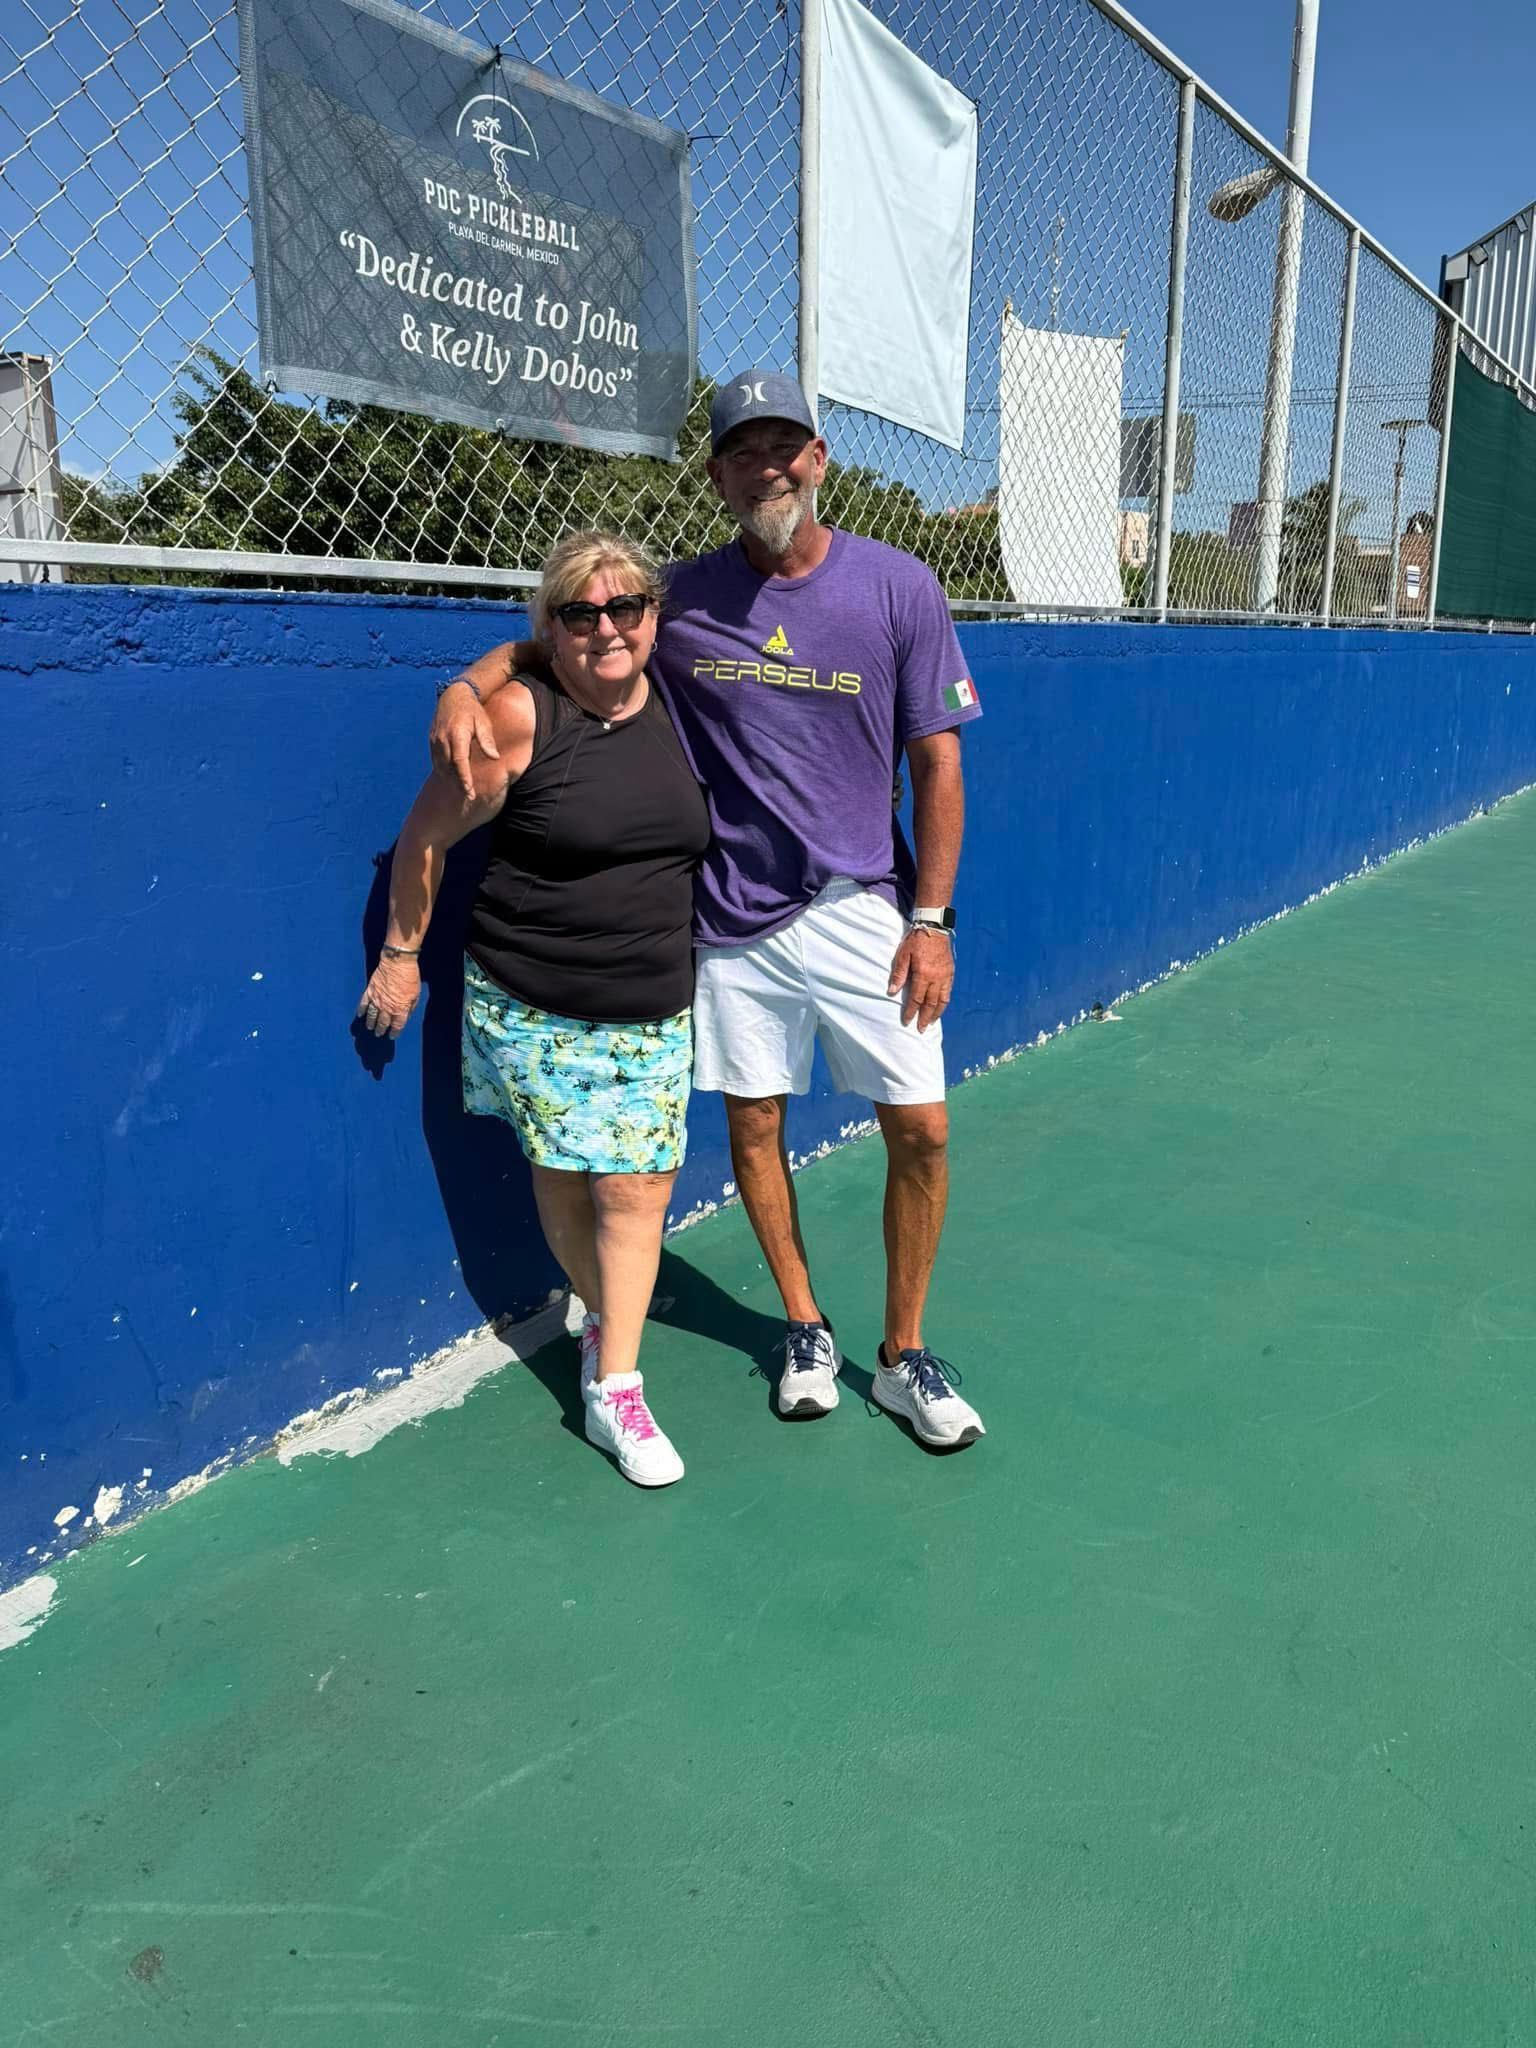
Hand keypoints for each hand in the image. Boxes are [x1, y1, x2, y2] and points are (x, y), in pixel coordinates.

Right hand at [356, 956, 421, 1038]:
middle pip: (383, 1022)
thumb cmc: (409, 977)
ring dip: (370, 1023)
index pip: (397, 1025)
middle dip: (381, 1030)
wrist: (398, 963)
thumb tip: (406, 1015)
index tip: (392, 1036)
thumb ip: (410, 1007)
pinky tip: (360, 1015)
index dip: (394, 1032)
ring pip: (371, 1016)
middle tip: (379, 1034)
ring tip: (370, 1028)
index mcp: (400, 1009)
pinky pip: (363, 1004)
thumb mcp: (416, 995)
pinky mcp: (370, 991)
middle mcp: (387, 1007)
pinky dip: (361, 1010)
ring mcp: (377, 1000)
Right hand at [430, 680, 499, 802]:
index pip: (459, 762)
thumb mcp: (484, 722)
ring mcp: (435, 741)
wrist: (453, 696)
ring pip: (441, 766)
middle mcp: (442, 739)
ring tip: (461, 791)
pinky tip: (452, 778)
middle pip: (449, 768)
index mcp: (457, 735)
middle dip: (458, 783)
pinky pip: (437, 761)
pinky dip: (444, 771)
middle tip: (469, 796)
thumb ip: (487, 740)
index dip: (464, 778)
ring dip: (450, 779)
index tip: (469, 791)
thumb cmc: (472, 710)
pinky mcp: (432, 742)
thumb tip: (495, 757)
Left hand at [888, 926, 953, 1031]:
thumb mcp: (903, 955)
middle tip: (921, 1029)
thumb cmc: (916, 940)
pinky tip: (940, 1007)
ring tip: (931, 1022)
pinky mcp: (950, 972)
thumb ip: (899, 974)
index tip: (907, 1021)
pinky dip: (944, 1002)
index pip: (916, 999)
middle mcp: (936, 978)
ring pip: (942, 1000)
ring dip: (936, 1013)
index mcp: (923, 974)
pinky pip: (948, 992)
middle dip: (925, 1018)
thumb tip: (892, 991)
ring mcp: (945, 976)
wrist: (934, 927)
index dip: (911, 1012)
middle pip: (931, 1003)